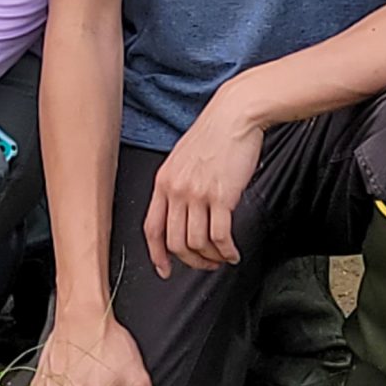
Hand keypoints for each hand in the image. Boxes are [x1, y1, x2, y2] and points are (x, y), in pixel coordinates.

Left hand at [142, 88, 261, 275]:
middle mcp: (176, 190)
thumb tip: (181, 214)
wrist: (234, 115)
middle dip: (191, 261)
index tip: (164, 269)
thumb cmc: (212, 134)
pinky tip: (233, 252)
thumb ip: (177, 185)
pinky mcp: (221, 196)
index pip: (152, 228)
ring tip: (222, 257)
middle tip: (205, 264)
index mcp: (163, 181)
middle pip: (175, 242)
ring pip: (197, 243)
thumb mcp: (182, 158)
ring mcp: (197, 194)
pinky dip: (227, 251)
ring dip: (212, 258)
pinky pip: (220, 237)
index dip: (156, 255)